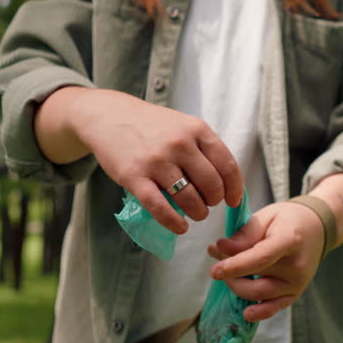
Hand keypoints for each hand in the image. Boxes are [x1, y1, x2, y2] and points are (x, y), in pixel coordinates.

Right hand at [65, 88, 243, 233]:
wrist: (108, 115)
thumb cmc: (151, 125)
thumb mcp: (183, 125)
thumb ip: (204, 148)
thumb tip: (227, 184)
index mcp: (197, 130)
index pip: (227, 166)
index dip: (234, 189)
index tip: (232, 200)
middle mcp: (179, 144)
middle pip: (212, 186)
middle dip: (214, 202)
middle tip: (207, 204)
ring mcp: (156, 161)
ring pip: (189, 199)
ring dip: (197, 213)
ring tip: (195, 213)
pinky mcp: (134, 177)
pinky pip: (160, 208)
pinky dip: (174, 223)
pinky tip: (180, 227)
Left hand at [207, 202, 324, 321]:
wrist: (317, 229)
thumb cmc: (287, 220)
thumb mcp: (266, 216)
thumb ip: (244, 234)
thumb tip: (219, 248)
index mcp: (290, 241)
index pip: (260, 259)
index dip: (235, 266)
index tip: (214, 271)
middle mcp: (296, 266)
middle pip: (255, 278)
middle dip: (230, 272)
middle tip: (217, 256)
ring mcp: (297, 283)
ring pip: (258, 294)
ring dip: (236, 286)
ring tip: (227, 272)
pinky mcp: (295, 293)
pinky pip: (274, 308)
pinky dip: (259, 312)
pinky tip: (246, 313)